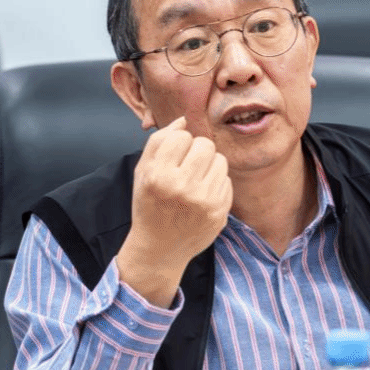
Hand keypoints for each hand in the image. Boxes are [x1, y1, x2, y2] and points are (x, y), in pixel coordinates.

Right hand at [117, 117, 232, 306]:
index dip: (178, 144)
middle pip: (205, 145)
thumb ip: (159, 142)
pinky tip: (202, 197)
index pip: (182, 137)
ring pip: (220, 160)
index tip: (173, 158)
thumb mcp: (143, 172)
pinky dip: (216, 184)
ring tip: (196, 181)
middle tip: (187, 167)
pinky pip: (227, 180)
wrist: (159, 249)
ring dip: (209, 166)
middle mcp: (181, 187)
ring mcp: (203, 201)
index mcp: (158, 175)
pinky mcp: (219, 212)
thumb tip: (184, 120)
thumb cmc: (149, 204)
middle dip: (197, 151)